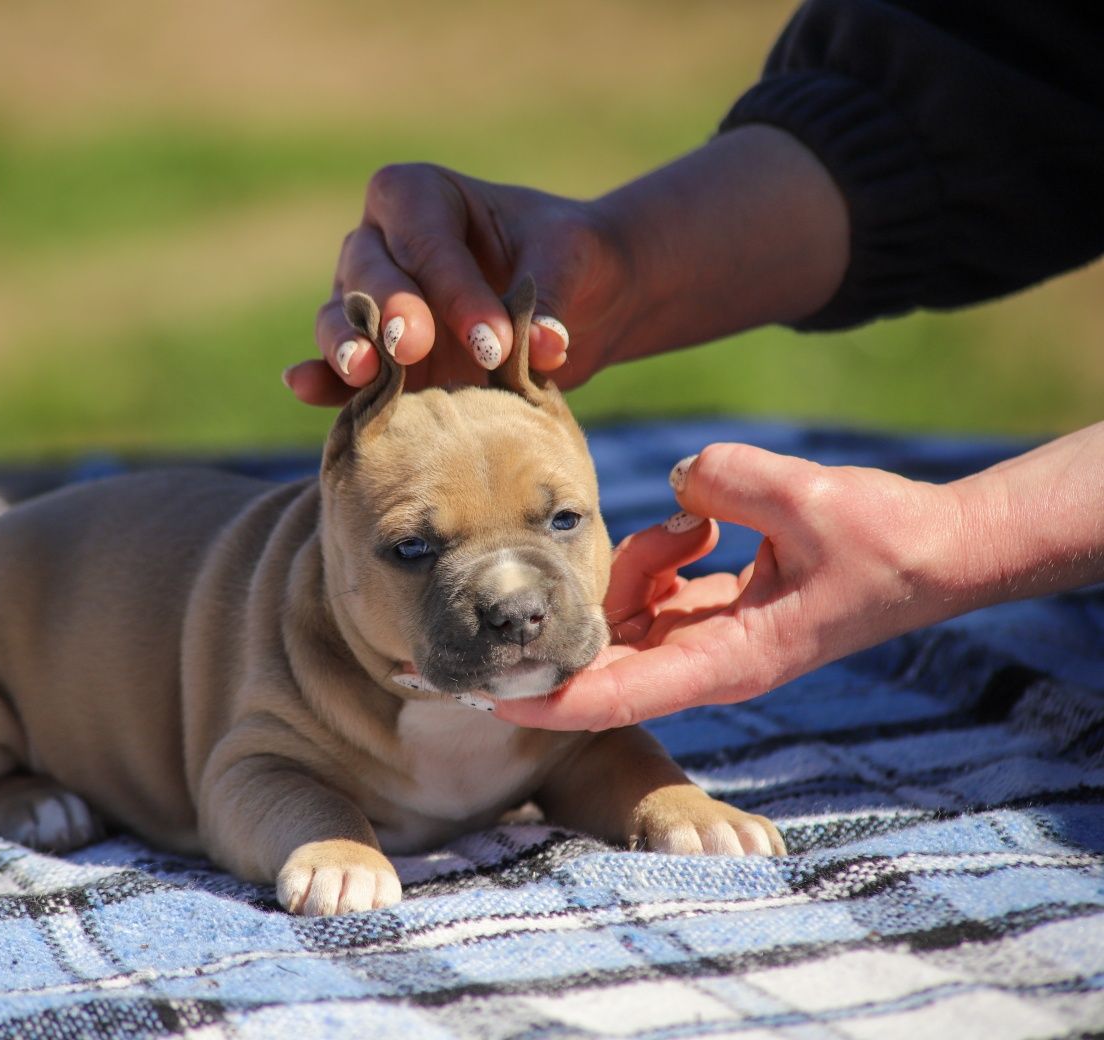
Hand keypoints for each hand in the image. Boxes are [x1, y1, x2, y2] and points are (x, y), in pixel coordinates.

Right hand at [286, 163, 632, 404]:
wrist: (579, 303)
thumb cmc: (568, 260)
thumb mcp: (569, 261)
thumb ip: (549, 297)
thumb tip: (545, 345)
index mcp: (423, 195)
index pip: (423, 234)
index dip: (452, 286)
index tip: (494, 340)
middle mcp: (382, 242)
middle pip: (367, 269)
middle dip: (392, 309)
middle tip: (418, 346)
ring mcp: (367, 301)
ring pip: (340, 314)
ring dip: (348, 343)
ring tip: (364, 372)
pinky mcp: (372, 357)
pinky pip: (335, 367)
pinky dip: (322, 379)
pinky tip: (304, 386)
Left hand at [496, 425, 1103, 730]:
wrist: (933, 551)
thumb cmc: (884, 540)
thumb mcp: (808, 498)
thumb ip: (729, 481)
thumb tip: (679, 480)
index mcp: (727, 659)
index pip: (618, 693)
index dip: (549, 699)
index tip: (487, 696)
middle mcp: (709, 661)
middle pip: (604, 654)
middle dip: (555, 633)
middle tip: (506, 600)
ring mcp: (710, 639)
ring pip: (627, 614)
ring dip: (634, 566)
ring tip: (699, 525)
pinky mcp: (715, 611)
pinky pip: (654, 591)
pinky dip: (656, 557)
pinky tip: (699, 524)